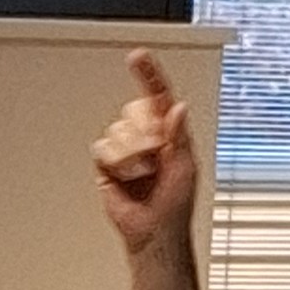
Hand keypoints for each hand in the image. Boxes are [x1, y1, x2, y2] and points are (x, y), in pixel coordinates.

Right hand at [93, 48, 198, 257]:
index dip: (148, 75)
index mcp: (168, 131)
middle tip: (155, 157)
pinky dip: (116, 164)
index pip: (157, 95)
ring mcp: (126, 149)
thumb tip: (177, 108)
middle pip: (134, 110)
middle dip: (144, 134)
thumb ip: (180, 136)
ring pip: (118, 130)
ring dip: (131, 155)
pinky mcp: (107, 163)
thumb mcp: (186, 168)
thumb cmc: (174, 205)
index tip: (137, 56)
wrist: (151, 232)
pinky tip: (126, 178)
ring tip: (141, 174)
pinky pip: (103, 149)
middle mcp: (146, 136)